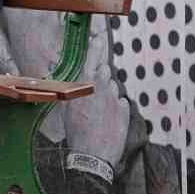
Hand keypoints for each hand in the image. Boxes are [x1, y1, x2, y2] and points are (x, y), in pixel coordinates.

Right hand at [64, 19, 128, 171]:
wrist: (92, 155)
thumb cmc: (76, 132)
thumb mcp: (69, 108)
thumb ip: (78, 91)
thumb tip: (84, 81)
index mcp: (86, 86)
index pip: (93, 59)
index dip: (96, 47)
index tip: (99, 37)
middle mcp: (102, 89)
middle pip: (104, 72)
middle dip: (100, 76)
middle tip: (93, 90)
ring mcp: (115, 100)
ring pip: (113, 88)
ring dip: (107, 94)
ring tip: (97, 111)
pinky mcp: (125, 111)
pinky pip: (121, 102)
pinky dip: (115, 107)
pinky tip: (106, 119)